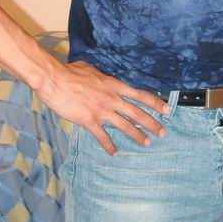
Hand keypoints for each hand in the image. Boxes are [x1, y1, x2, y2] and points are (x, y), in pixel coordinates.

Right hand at [35, 59, 169, 155]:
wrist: (55, 80)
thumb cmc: (70, 72)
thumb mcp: (91, 69)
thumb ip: (101, 76)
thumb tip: (103, 76)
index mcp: (114, 85)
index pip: (140, 95)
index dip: (155, 103)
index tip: (167, 109)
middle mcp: (112, 98)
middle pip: (137, 112)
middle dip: (152, 123)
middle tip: (162, 133)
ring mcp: (101, 110)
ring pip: (124, 126)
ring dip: (137, 136)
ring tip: (147, 143)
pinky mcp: (89, 121)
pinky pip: (102, 137)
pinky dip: (109, 146)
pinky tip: (114, 153)